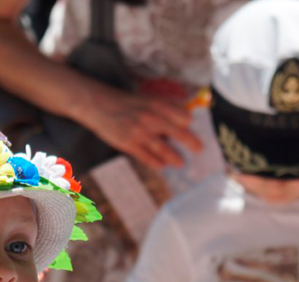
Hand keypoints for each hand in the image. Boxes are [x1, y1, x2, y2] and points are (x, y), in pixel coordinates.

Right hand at [77, 83, 202, 169]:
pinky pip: (146, 157)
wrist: (99, 105)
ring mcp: (139, 132)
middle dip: (191, 143)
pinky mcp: (128, 144)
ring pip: (163, 148)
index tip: (190, 128)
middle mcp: (151, 118)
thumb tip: (186, 116)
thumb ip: (166, 106)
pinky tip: (162, 165)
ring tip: (181, 163)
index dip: (188, 123)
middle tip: (199, 150)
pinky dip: (156, 163)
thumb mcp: (147, 98)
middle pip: (178, 133)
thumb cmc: (126, 102)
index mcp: (157, 104)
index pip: (182, 116)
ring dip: (175, 158)